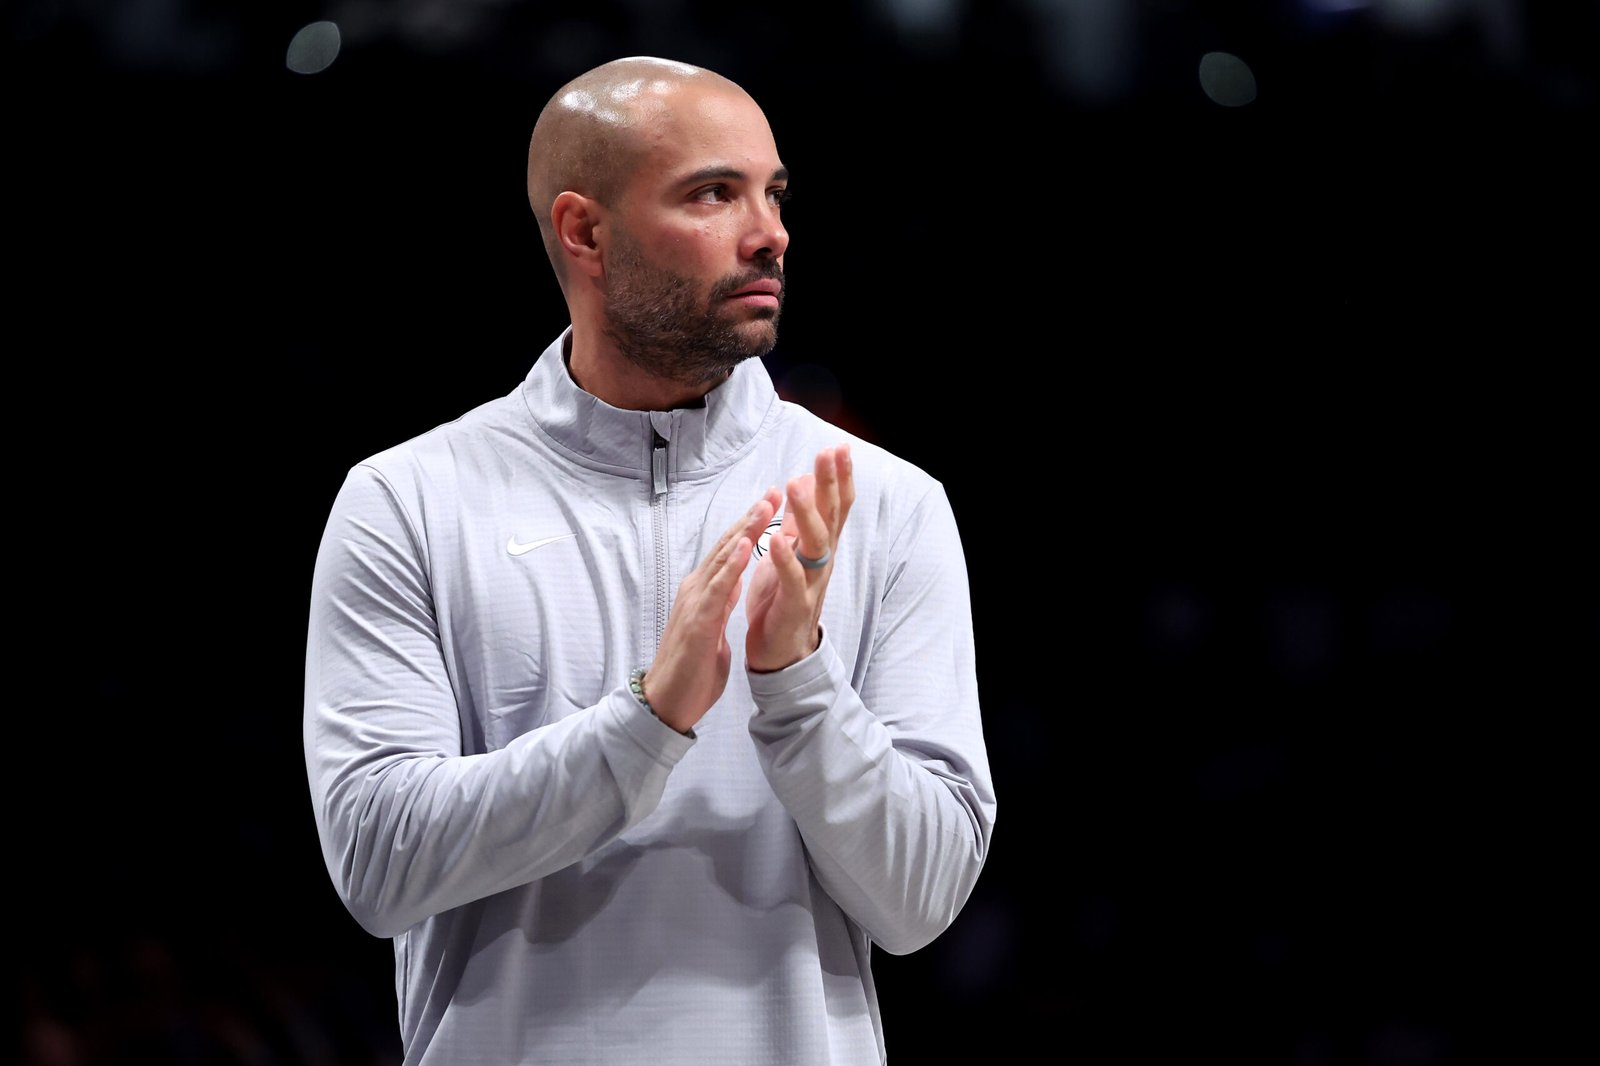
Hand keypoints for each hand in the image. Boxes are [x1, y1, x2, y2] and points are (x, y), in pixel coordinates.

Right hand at [643, 487, 781, 732]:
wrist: (666, 704)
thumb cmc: (691, 670)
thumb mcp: (714, 630)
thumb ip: (721, 606)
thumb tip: (733, 588)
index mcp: (704, 592)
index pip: (730, 551)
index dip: (750, 526)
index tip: (772, 504)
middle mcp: (697, 590)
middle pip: (727, 545)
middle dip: (751, 517)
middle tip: (774, 491)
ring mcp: (695, 603)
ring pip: (722, 558)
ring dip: (745, 530)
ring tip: (765, 505)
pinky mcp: (697, 621)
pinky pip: (718, 588)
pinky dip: (731, 564)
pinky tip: (746, 545)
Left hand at [745, 444, 854, 672]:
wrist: (782, 652)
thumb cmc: (784, 598)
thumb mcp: (794, 553)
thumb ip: (801, 523)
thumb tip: (808, 484)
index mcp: (820, 547)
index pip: (836, 505)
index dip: (839, 477)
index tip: (840, 446)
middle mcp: (822, 561)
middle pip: (832, 516)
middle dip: (831, 483)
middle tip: (828, 452)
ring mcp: (812, 583)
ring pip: (816, 543)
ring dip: (807, 512)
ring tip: (797, 484)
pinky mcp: (794, 605)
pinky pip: (792, 579)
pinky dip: (785, 559)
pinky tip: (777, 539)